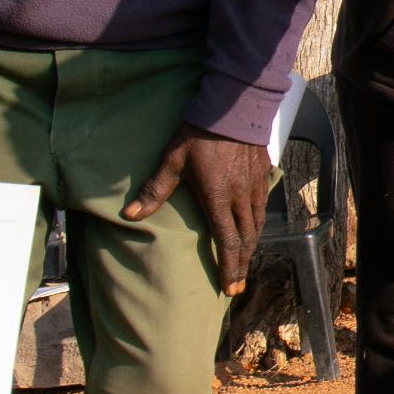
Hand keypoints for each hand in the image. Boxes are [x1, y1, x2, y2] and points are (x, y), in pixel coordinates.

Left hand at [126, 128, 275, 285]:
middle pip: (245, 240)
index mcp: (218, 199)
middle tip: (237, 284)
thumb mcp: (171, 160)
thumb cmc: (198, 133)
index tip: (230, 288)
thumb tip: (131, 215)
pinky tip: (254, 227)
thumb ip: (154, 190)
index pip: (227, 242)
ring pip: (257, 225)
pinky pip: (262, 207)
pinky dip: (258, 224)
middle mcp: (240, 198)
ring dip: (251, 246)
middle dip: (241, 265)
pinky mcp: (263, 175)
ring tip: (244, 261)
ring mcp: (255, 187)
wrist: (232, 106)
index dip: (229, 268)